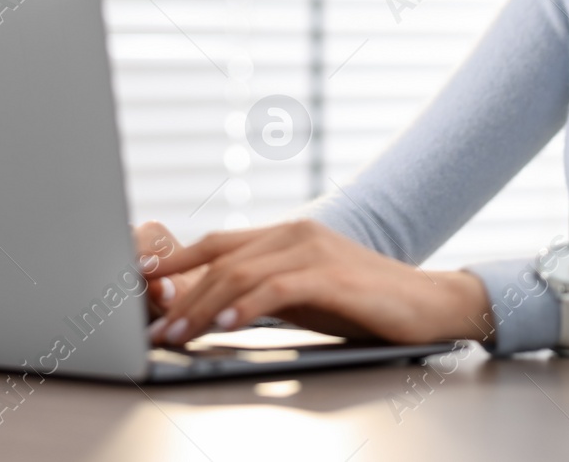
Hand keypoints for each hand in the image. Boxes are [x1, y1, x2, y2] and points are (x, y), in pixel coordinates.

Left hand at [139, 219, 493, 346]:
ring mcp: (314, 251)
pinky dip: (243, 306)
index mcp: (287, 234)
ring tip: (176, 334)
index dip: (175, 263)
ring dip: (200, 306)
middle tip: (154, 328)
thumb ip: (263, 292)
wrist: (428, 304)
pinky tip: (223, 324)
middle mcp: (297, 234)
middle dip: (179, 296)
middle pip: (220, 259)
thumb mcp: (304, 295)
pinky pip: (276, 288)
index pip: (218, 244)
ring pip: (239, 272)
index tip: (140, 288)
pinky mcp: (332, 275)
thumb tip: (211, 309)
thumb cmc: (365, 304)